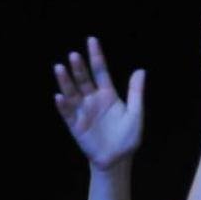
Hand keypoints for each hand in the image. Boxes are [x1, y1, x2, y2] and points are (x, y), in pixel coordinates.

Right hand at [53, 37, 144, 168]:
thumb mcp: (136, 114)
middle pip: (84, 79)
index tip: (91, 40)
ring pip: (72, 92)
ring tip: (60, 68)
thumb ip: (136, 92)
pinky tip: (59, 96)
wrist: (117, 159)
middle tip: (74, 55)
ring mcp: (83, 111)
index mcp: (108, 94)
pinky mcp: (75, 125)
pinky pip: (67, 113)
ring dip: (66, 81)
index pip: (101, 71)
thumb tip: (141, 70)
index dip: (96, 56)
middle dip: (79, 67)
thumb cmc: (128, 137)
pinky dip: (63, 105)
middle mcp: (93, 99)